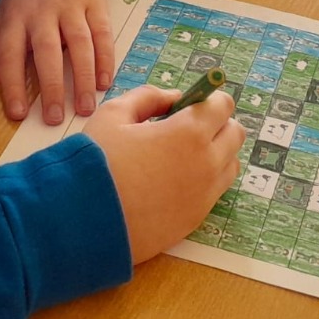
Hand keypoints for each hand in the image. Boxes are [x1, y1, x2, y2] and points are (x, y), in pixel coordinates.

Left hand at [0, 0, 113, 124]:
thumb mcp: (5, 12)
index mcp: (14, 16)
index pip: (9, 53)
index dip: (12, 84)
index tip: (17, 114)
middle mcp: (41, 12)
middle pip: (46, 52)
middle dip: (50, 87)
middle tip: (54, 119)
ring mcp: (70, 6)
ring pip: (79, 45)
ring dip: (82, 78)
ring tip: (86, 108)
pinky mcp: (95, 2)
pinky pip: (102, 34)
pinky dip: (105, 59)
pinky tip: (105, 82)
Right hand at [84, 86, 244, 263]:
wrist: (83, 220)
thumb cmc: (96, 161)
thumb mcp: (114, 114)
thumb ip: (148, 98)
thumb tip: (174, 99)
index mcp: (189, 132)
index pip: (223, 105)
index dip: (209, 99)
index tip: (192, 104)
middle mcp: (206, 163)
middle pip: (235, 134)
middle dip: (218, 125)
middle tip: (187, 128)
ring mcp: (204, 195)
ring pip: (230, 165)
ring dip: (216, 154)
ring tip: (181, 156)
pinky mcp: (196, 219)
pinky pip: (215, 192)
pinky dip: (204, 181)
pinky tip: (174, 180)